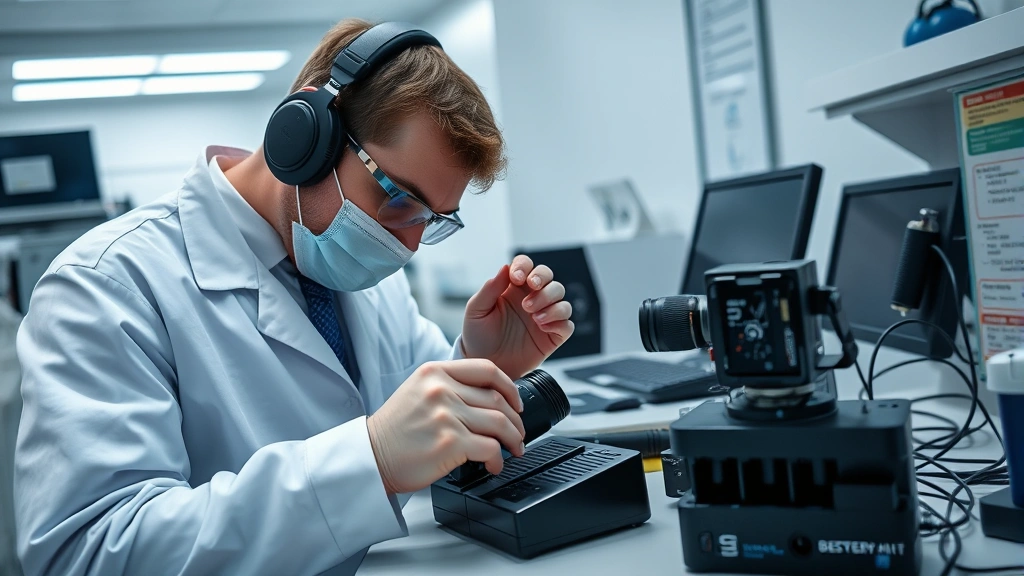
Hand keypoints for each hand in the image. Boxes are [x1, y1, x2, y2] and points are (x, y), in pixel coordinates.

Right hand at [366, 359, 525, 493]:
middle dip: (515, 419)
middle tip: (518, 432)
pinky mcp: (450, 443)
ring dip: (513, 438)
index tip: (516, 402)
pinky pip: (491, 448)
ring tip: (513, 448)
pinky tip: (494, 464)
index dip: (509, 387)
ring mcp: (446, 415)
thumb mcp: (418, 391)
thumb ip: (450, 386)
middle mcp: (441, 389)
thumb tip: (492, 397)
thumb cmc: (395, 429)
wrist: (370, 456)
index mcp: (435, 372)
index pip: (487, 369)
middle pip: (497, 398)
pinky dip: (498, 458)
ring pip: (499, 422)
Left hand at [461, 255, 574, 378]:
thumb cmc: (478, 336)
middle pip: (549, 277)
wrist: (485, 364)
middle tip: (531, 290)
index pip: (526, 265)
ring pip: (561, 298)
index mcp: (513, 288)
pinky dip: (559, 322)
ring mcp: (544, 317)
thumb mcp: (476, 310)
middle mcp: (532, 298)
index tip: (516, 277)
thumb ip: (489, 288)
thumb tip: (505, 267)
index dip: (525, 266)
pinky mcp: (552, 336)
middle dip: (543, 279)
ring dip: (549, 302)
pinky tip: (542, 327)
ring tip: (533, 316)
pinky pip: (567, 325)